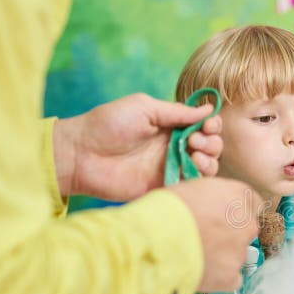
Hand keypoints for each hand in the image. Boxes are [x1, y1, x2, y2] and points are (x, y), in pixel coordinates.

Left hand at [54, 93, 222, 200]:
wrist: (81, 154)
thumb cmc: (107, 125)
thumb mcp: (143, 107)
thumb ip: (176, 111)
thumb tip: (207, 108)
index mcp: (170, 125)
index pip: (202, 125)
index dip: (211, 124)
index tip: (208, 124)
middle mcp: (174, 146)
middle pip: (210, 146)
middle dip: (211, 142)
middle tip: (194, 141)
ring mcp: (170, 167)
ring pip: (206, 167)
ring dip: (209, 160)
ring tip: (195, 155)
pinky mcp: (164, 186)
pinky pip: (191, 185)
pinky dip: (199, 177)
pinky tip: (191, 168)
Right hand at [170, 178, 262, 291]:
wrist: (157, 238)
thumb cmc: (168, 208)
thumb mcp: (194, 189)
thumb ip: (213, 198)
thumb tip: (212, 207)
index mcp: (239, 197)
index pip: (252, 203)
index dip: (234, 212)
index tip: (222, 217)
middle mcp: (247, 224)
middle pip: (246, 230)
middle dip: (230, 234)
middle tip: (206, 238)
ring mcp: (241, 252)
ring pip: (237, 255)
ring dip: (222, 256)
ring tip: (196, 257)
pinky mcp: (231, 276)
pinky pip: (232, 278)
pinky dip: (220, 278)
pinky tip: (201, 273)